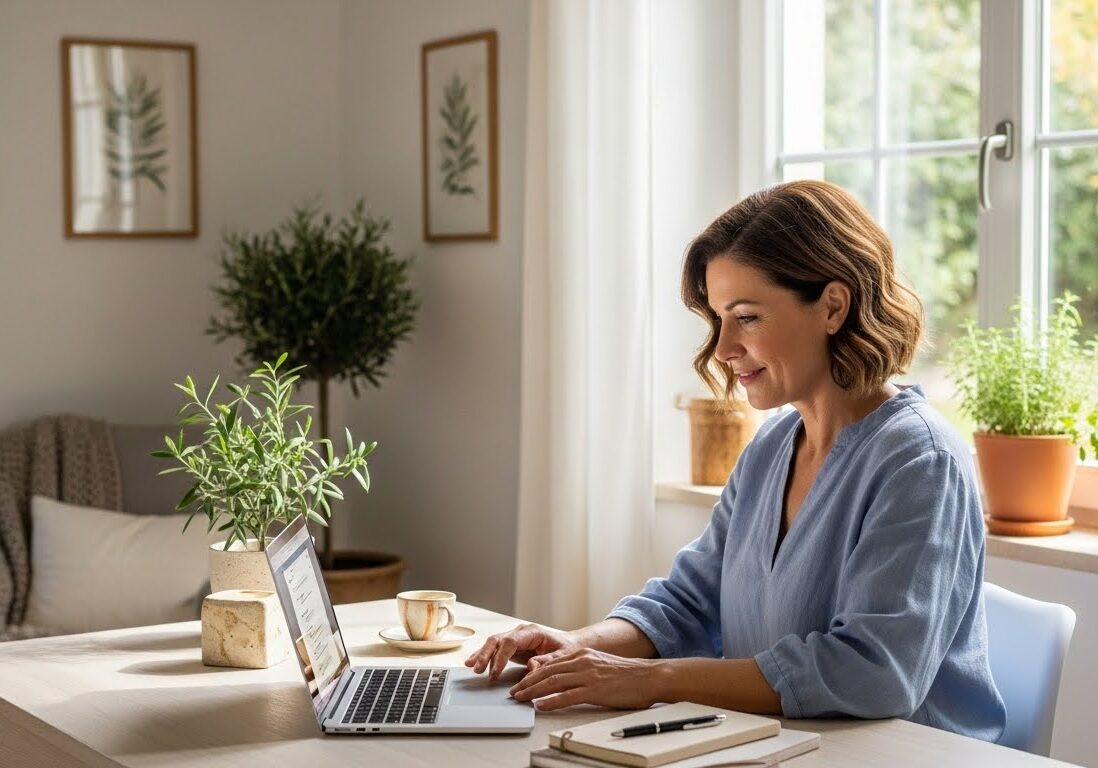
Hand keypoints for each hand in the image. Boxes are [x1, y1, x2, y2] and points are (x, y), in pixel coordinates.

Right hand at [464, 623, 581, 680]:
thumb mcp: (561, 657)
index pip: (510, 642)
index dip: (500, 657)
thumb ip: (547, 661)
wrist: (570, 645)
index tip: (495, 673)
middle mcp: (520, 632)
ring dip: (481, 655)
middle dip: (485, 654)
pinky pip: (495, 650)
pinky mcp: (512, 647)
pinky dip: (484, 656)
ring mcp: (514, 638)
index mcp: (532, 632)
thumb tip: (532, 667)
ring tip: (470, 666)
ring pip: (493, 643)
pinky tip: (472, 662)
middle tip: (477, 670)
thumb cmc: (566, 649)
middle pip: (497, 640)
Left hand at [507, 647, 661, 710]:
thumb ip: (581, 668)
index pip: (551, 663)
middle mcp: (582, 661)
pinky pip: (568, 695)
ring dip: (533, 691)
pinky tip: (541, 705)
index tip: (521, 681)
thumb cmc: (627, 675)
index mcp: (583, 655)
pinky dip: (551, 701)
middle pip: (547, 672)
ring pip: (553, 682)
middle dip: (527, 682)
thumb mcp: (599, 664)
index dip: (533, 673)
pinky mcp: (595, 689)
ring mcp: (588, 675)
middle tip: (514, 692)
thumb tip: (564, 678)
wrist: (648, 676)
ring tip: (520, 698)